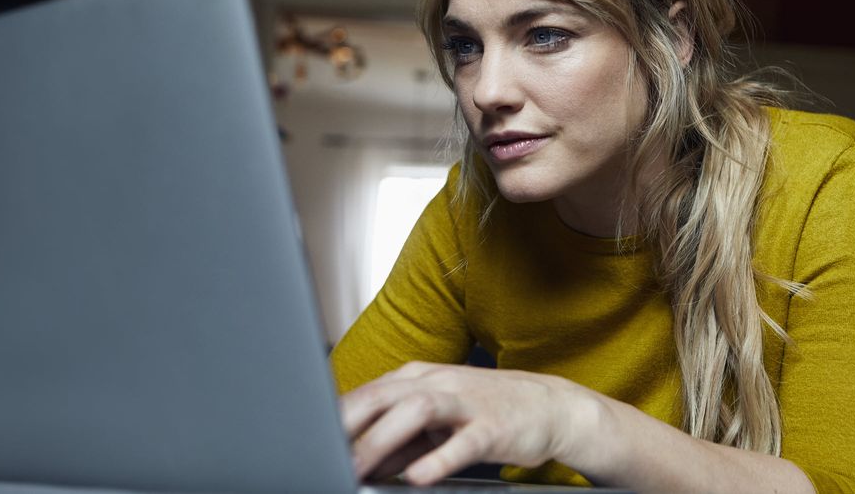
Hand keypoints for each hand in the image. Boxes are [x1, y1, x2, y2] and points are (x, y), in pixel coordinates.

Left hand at [340, 361, 600, 484]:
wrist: (548, 406)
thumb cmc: (485, 411)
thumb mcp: (434, 424)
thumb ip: (395, 440)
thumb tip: (355, 459)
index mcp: (418, 378)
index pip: (366, 394)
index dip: (335, 418)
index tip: (307, 441)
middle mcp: (438, 382)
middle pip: (384, 396)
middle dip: (348, 425)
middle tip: (321, 452)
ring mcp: (466, 401)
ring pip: (417, 411)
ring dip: (384, 440)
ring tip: (359, 466)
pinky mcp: (492, 425)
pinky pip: (463, 442)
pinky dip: (438, 458)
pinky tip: (418, 476)